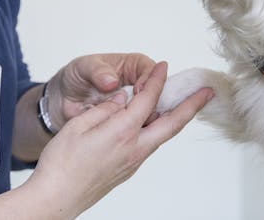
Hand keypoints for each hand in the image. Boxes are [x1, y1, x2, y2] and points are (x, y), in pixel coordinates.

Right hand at [26, 62, 213, 218]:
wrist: (55, 199)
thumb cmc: (61, 163)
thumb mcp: (78, 125)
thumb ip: (104, 108)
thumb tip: (121, 99)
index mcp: (121, 132)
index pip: (147, 99)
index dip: (157, 80)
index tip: (164, 65)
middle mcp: (134, 149)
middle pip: (171, 124)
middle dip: (192, 106)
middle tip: (208, 92)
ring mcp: (132, 162)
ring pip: (162, 135)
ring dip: (176, 117)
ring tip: (185, 103)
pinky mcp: (126, 169)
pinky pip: (149, 143)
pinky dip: (158, 128)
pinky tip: (153, 121)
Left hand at [46, 53, 155, 129]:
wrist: (62, 101)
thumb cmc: (76, 76)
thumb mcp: (83, 67)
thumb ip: (97, 71)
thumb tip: (111, 80)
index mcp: (132, 66)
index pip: (149, 69)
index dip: (148, 79)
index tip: (138, 90)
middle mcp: (138, 85)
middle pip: (158, 93)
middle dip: (156, 102)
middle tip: (146, 111)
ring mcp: (135, 106)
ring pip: (153, 113)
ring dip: (149, 120)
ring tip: (138, 126)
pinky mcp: (129, 124)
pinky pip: (141, 129)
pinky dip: (139, 133)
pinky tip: (132, 138)